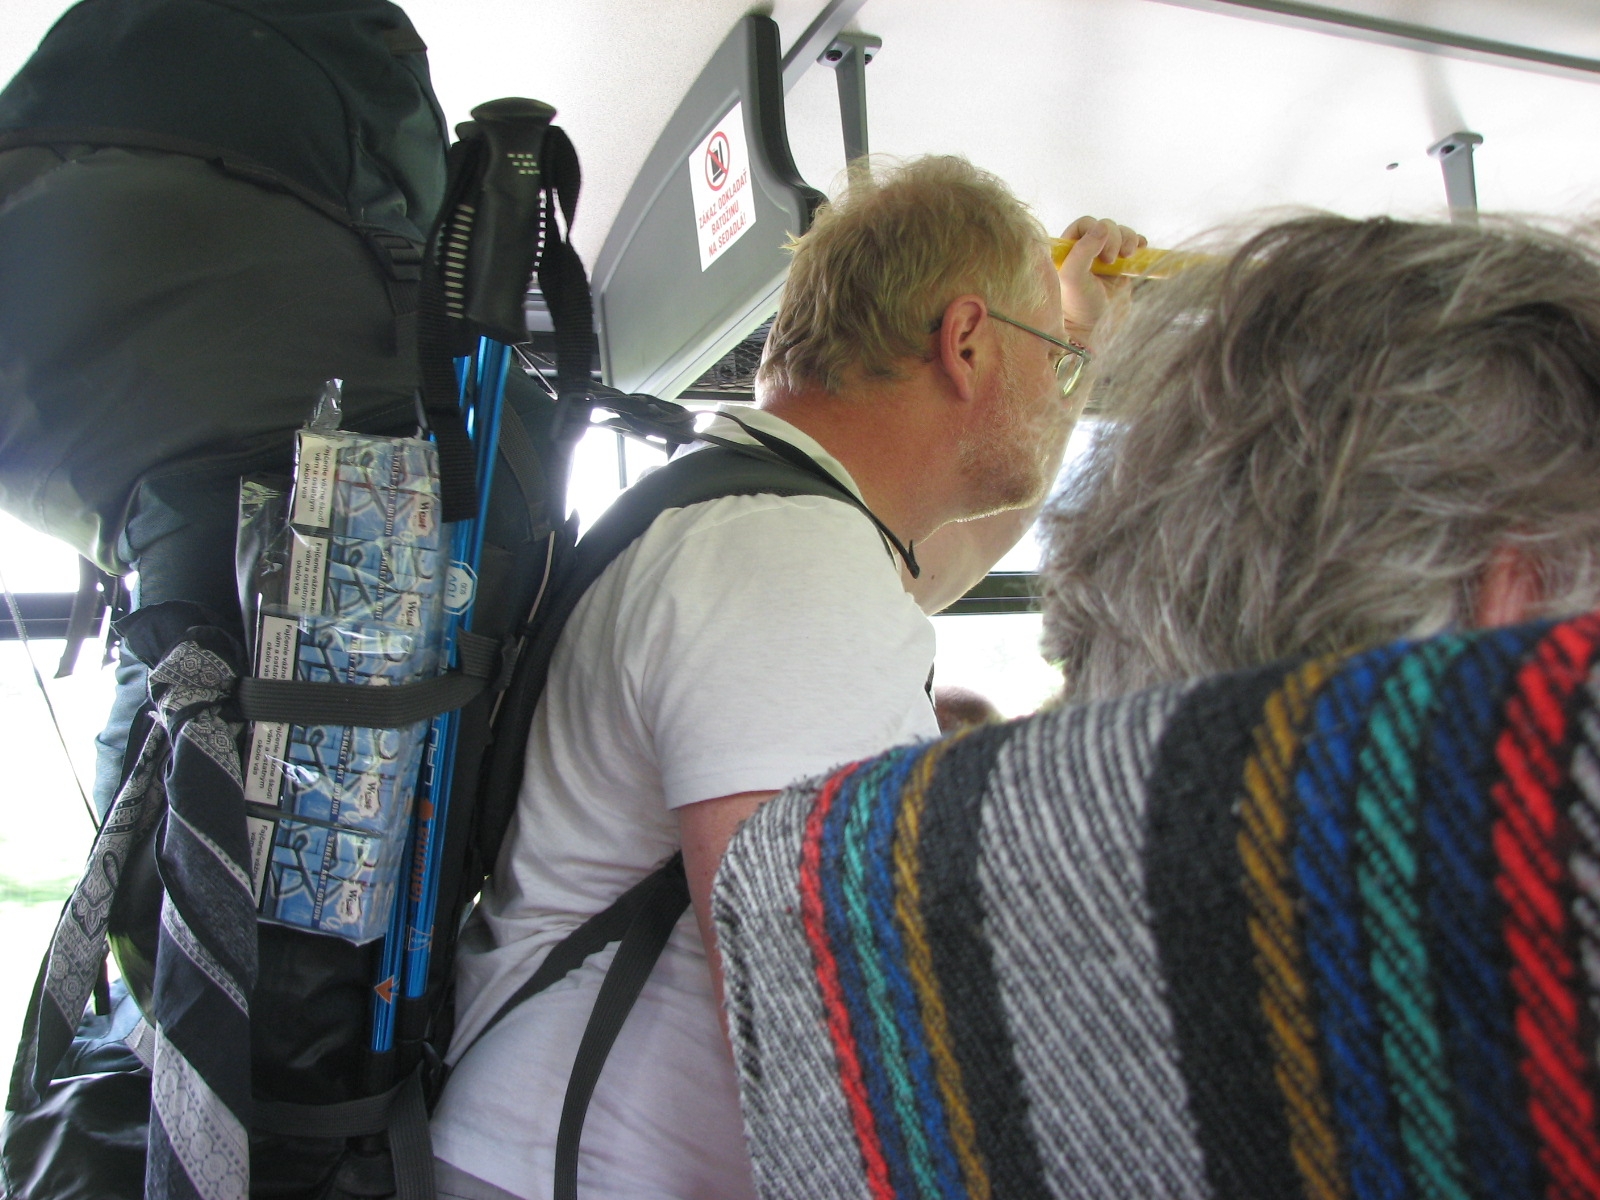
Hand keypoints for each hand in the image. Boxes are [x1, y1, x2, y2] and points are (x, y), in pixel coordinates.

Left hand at [1056, 216, 1146, 345]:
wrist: (1097, 330)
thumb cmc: (1078, 307)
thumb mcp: (1073, 278)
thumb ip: (1083, 250)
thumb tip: (1102, 227)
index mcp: (1069, 250)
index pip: (1084, 224)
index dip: (1096, 231)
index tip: (1101, 252)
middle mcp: (1087, 251)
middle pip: (1106, 227)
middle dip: (1114, 237)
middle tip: (1112, 259)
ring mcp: (1106, 258)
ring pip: (1121, 233)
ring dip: (1128, 239)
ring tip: (1128, 256)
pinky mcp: (1122, 266)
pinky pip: (1133, 244)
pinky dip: (1139, 243)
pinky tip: (1140, 250)